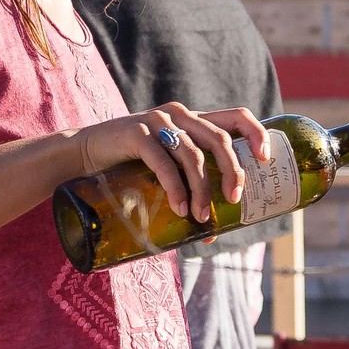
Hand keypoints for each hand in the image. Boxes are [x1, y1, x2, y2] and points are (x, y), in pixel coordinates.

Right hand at [72, 102, 274, 223]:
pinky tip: (179, 208)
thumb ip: (188, 187)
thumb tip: (212, 232)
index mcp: (194, 120)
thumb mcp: (165, 169)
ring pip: (192, 154)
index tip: (265, 159)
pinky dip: (174, 187)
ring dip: (201, 189)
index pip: (236, 116)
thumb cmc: (129, 167)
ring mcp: (157, 121)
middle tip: (234, 200)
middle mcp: (180, 115)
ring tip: (200, 216)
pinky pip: (162, 161)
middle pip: (219, 139)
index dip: (256, 134)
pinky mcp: (135, 133)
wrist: (83, 155)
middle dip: (232, 172)